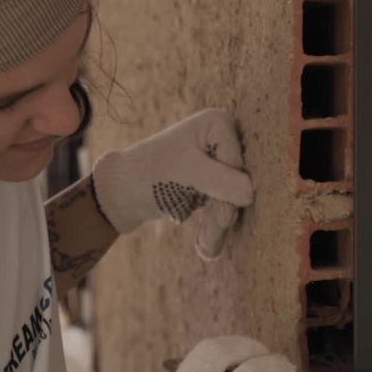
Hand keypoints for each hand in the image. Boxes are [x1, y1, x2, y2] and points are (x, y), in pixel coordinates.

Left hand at [92, 109, 253, 255]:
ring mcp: (214, 163)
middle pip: (238, 181)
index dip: (229, 187)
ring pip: (230, 198)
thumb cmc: (150, 174)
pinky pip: (219, 207)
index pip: (238, 162)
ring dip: (218, 223)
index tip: (215, 208)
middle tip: (215, 232)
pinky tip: (207, 248)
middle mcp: (220, 139)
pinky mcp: (207, 184)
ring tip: (207, 246)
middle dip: (225, 210)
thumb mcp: (188, 174)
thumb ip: (222, 181)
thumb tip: (251, 193)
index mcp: (218, 124)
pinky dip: (212, 226)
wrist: (119, 192)